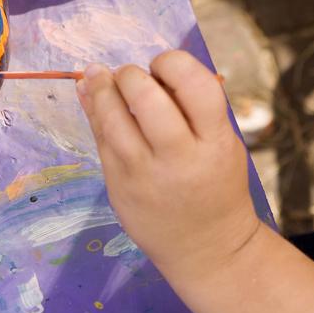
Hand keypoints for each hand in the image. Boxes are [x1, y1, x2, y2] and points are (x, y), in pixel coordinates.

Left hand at [77, 50, 260, 284]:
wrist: (207, 249)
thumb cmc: (217, 185)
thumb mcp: (222, 144)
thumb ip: (192, 108)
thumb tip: (152, 66)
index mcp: (215, 142)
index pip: (196, 86)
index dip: (173, 63)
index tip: (163, 65)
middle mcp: (180, 159)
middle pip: (147, 100)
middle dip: (132, 75)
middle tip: (130, 74)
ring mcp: (145, 176)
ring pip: (114, 121)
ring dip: (102, 90)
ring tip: (99, 76)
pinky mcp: (120, 189)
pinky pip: (101, 142)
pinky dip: (94, 114)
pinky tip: (90, 97)